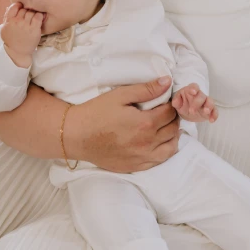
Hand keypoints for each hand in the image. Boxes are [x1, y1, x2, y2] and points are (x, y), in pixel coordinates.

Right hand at [1, 2, 43, 66]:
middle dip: (27, 11)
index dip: (19, 6)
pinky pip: (38, 16)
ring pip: (31, 12)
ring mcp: (26, 25)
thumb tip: (8, 7)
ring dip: (33, 14)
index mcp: (9, 21)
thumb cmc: (11, 40)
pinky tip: (38, 19)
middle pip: (24, 9)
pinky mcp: (34, 29)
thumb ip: (7, 18)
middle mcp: (17, 22)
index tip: (21, 9)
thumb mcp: (5, 29)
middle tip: (28, 16)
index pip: (14, 6)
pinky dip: (39, 16)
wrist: (18, 52)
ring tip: (33, 19)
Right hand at [65, 78, 179, 171]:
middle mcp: (147, 144)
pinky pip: (159, 161)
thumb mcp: (121, 95)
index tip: (167, 99)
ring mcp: (142, 158)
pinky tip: (158, 142)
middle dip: (173, 118)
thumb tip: (168, 82)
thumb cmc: (96, 112)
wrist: (76, 136)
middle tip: (166, 110)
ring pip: (170, 148)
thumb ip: (146, 89)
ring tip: (166, 126)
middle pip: (172, 130)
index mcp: (145, 124)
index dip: (171, 104)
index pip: (170, 113)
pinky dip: (164, 150)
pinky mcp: (135, 167)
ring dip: (172, 135)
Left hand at [171, 83, 217, 122]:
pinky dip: (214, 115)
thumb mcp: (177, 102)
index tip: (192, 92)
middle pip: (201, 95)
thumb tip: (175, 101)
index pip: (194, 86)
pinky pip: (215, 111)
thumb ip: (176, 101)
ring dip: (209, 106)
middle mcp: (199, 95)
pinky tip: (211, 120)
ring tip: (206, 112)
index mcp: (191, 91)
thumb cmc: (182, 104)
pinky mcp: (210, 110)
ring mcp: (206, 103)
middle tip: (192, 111)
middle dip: (197, 102)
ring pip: (210, 101)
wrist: (187, 112)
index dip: (194, 88)